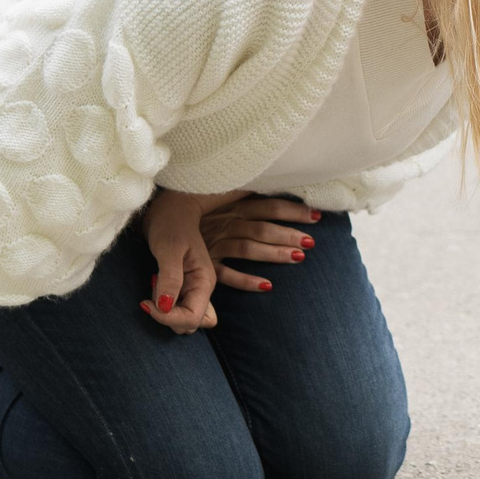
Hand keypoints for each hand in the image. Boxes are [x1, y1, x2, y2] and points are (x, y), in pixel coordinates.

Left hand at [140, 188, 231, 333]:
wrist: (169, 208)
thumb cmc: (170, 223)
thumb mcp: (168, 249)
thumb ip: (170, 279)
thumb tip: (166, 308)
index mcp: (205, 281)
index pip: (192, 318)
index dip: (167, 318)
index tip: (145, 303)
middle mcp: (202, 288)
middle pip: (190, 324)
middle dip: (168, 316)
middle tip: (154, 289)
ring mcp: (193, 288)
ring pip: (183, 319)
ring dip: (166, 310)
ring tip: (156, 284)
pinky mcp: (182, 286)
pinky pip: (176, 307)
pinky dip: (164, 303)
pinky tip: (156, 284)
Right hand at [199, 194, 319, 290]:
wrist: (163, 219)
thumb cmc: (200, 208)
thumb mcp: (223, 197)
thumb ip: (248, 197)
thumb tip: (281, 192)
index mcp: (233, 206)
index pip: (268, 206)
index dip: (292, 210)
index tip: (316, 215)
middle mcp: (226, 223)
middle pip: (261, 228)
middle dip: (287, 234)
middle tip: (311, 242)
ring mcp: (215, 243)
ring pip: (248, 248)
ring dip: (273, 253)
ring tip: (297, 258)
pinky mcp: (205, 263)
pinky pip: (226, 274)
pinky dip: (246, 280)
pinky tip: (267, 286)